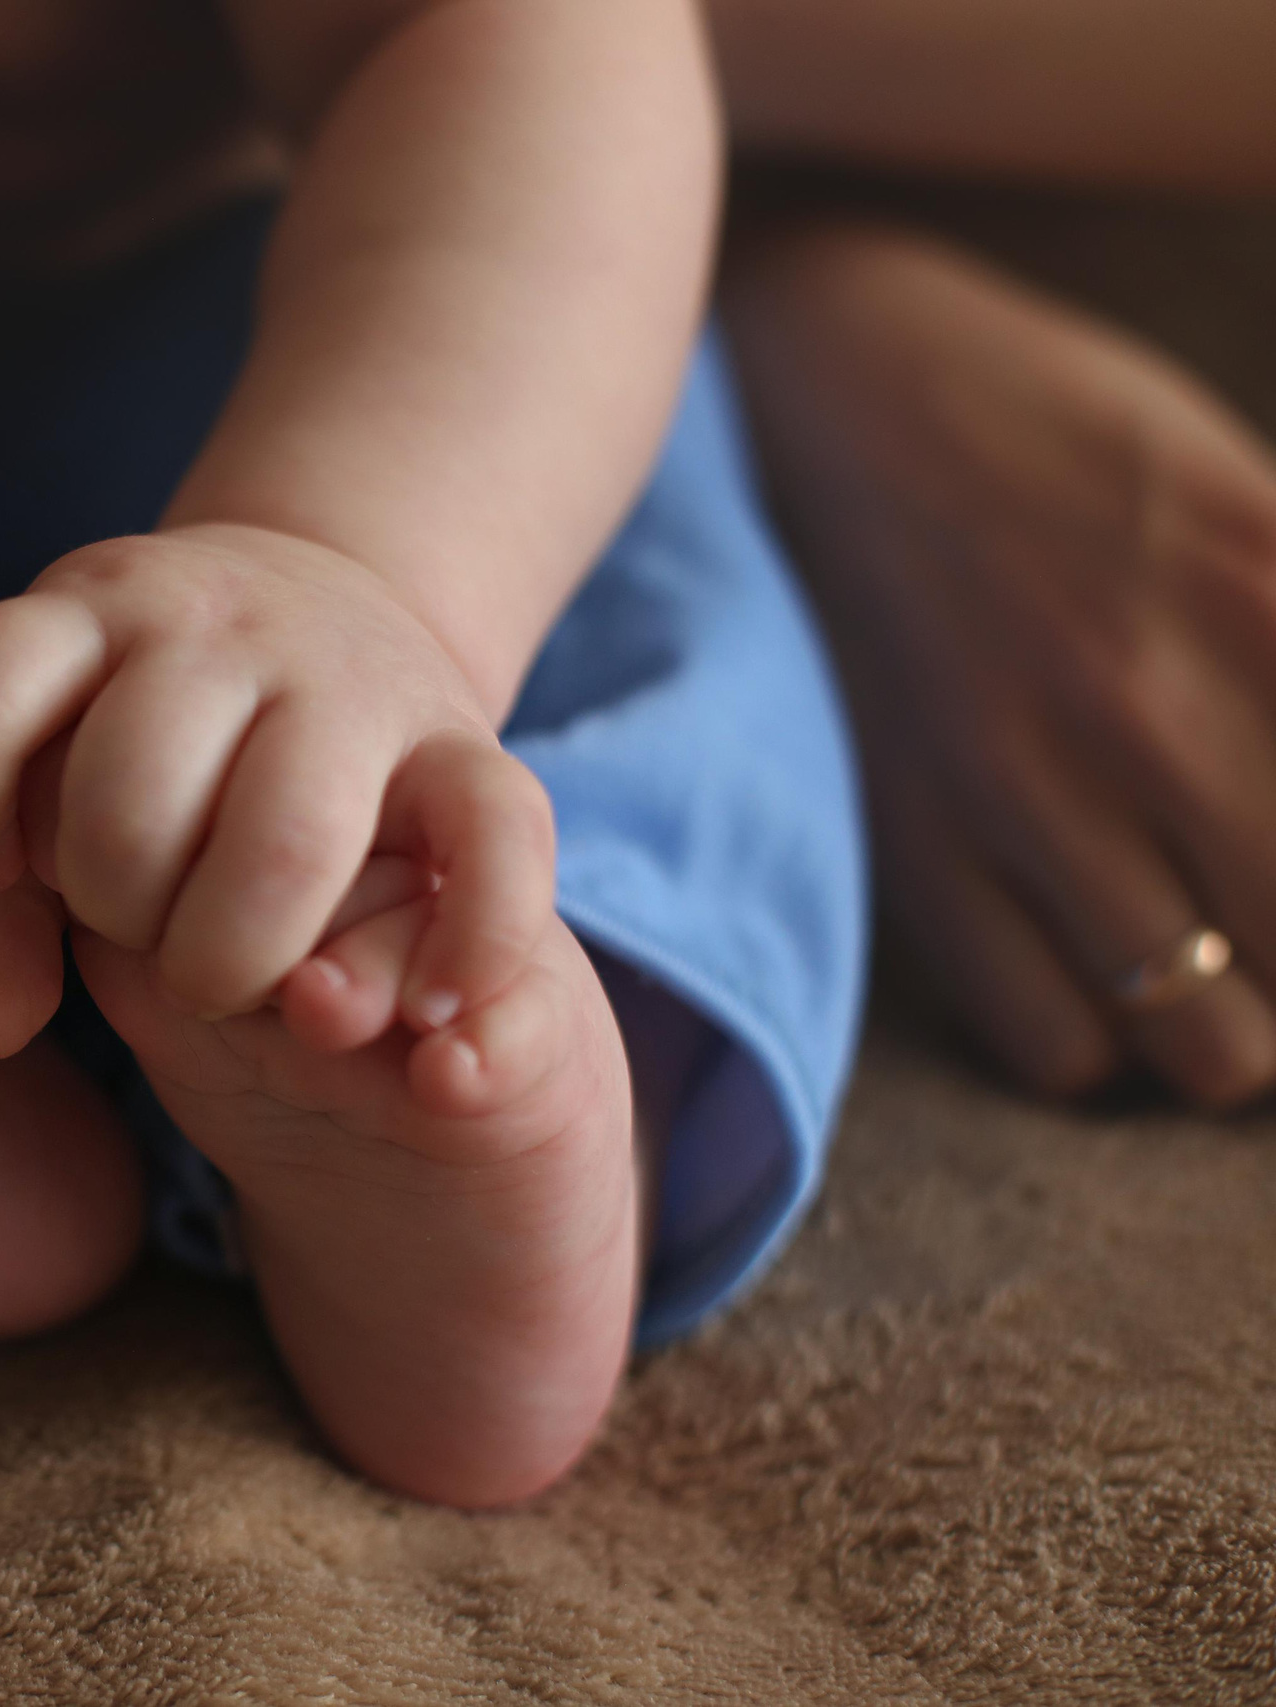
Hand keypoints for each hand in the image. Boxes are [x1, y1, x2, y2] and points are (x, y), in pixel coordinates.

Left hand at [0, 523, 555, 1059]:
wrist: (334, 608)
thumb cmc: (148, 735)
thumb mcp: (47, 776)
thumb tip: (0, 1029)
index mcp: (95, 612)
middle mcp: (217, 627)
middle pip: (127, 806)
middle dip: (113, 905)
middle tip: (136, 915)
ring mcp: (349, 678)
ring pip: (285, 843)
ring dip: (230, 955)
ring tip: (223, 969)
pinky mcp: (463, 742)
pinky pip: (496, 837)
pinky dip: (467, 943)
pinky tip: (423, 1011)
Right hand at [729, 220, 1275, 1107]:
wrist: (833, 392)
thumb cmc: (1065, 431)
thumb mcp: (1250, 491)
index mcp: (1269, 605)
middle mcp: (1162, 714)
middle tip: (1271, 933)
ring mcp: (1029, 791)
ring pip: (1208, 1047)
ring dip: (1233, 1033)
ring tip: (1216, 979)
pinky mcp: (916, 841)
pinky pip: (1050, 1041)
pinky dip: (1095, 1038)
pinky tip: (1095, 966)